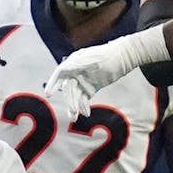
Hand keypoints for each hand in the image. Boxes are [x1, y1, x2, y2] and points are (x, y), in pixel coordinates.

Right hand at [45, 28, 167, 117]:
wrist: (124, 58)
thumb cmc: (108, 55)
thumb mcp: (93, 59)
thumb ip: (77, 64)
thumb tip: (62, 69)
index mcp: (73, 63)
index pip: (60, 74)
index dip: (53, 83)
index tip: (48, 94)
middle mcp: (76, 73)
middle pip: (69, 89)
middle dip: (69, 100)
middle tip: (72, 111)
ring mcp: (83, 81)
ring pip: (75, 96)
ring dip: (74, 106)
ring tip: (75, 117)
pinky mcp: (90, 88)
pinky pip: (84, 99)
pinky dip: (83, 106)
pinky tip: (86, 113)